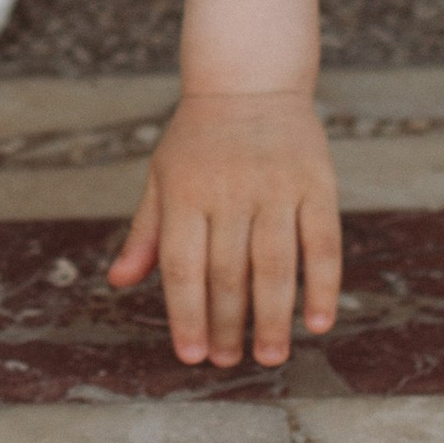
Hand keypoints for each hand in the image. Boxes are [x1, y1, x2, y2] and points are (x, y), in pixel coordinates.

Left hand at [109, 88, 340, 370]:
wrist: (249, 80)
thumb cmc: (198, 139)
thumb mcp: (161, 176)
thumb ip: (146, 232)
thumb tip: (119, 281)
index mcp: (186, 192)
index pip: (184, 267)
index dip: (187, 315)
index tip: (192, 356)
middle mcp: (230, 191)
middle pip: (229, 273)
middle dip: (229, 326)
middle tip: (230, 362)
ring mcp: (277, 188)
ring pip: (276, 266)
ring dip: (273, 318)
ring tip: (269, 356)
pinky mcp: (317, 184)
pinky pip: (323, 244)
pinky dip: (323, 286)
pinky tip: (317, 322)